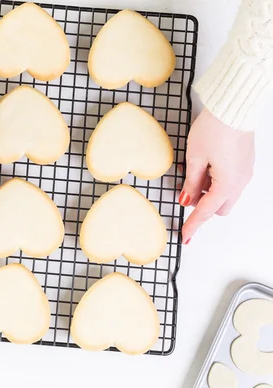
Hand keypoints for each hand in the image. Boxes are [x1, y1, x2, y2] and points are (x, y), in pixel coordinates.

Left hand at [179, 109, 254, 243]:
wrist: (234, 107)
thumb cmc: (214, 129)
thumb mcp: (194, 158)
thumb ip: (191, 183)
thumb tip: (186, 200)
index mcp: (227, 184)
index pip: (205, 211)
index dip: (193, 225)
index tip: (185, 236)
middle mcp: (240, 181)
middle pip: (219, 207)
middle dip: (202, 205)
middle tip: (187, 190)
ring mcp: (245, 172)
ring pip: (225, 195)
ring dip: (210, 192)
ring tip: (195, 171)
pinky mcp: (245, 163)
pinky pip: (230, 181)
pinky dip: (217, 181)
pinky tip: (205, 165)